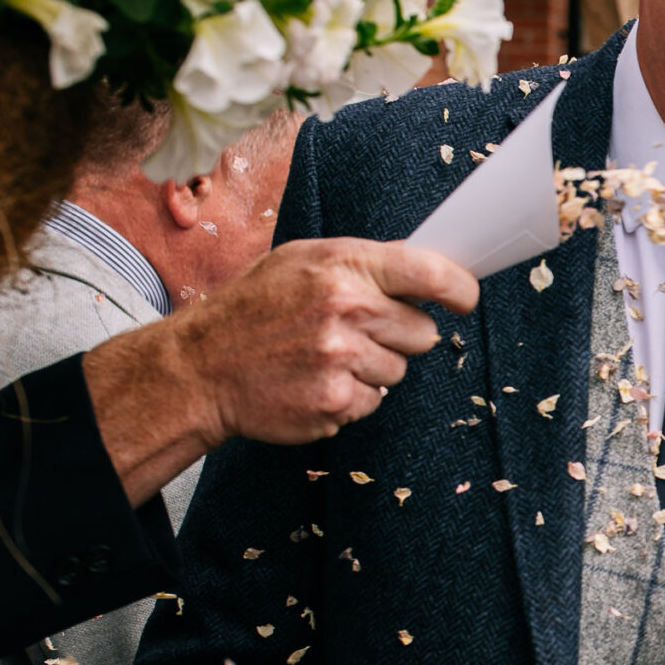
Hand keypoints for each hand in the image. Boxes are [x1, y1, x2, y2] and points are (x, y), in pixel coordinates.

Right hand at [87, 239, 479, 504]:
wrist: (199, 367)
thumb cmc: (254, 310)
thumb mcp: (302, 263)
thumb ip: (364, 263)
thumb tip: (429, 268)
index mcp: (342, 266)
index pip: (429, 272)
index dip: (459, 289)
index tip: (465, 300)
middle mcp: (344, 308)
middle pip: (423, 332)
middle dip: (398, 335)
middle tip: (353, 333)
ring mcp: (339, 358)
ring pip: (400, 371)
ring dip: (372, 369)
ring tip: (323, 357)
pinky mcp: (334, 401)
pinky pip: (375, 401)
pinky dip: (352, 396)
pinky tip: (315, 382)